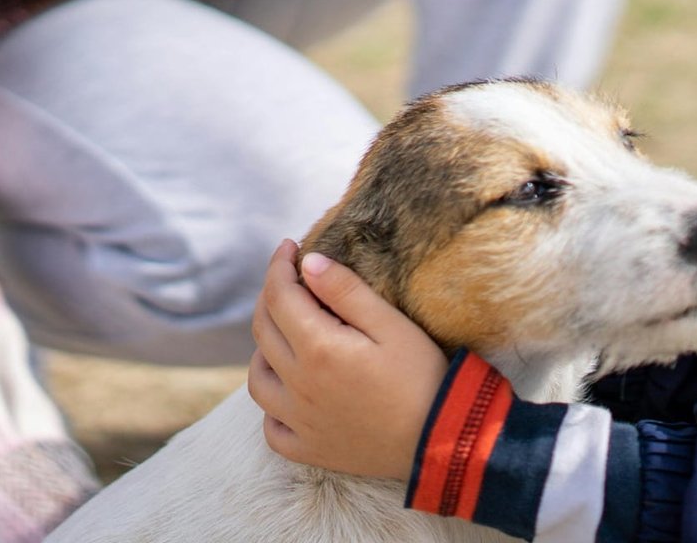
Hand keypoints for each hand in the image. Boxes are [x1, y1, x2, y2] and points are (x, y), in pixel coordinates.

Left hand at [248, 240, 447, 479]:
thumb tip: (310, 262)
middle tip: (289, 279)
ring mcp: (299, 421)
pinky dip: (272, 403)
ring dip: (264, 347)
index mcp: (318, 348)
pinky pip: (271, 426)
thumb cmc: (422, 376)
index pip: (279, 296)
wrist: (439, 439)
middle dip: (270, 296)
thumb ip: (346, 292)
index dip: (279, 266)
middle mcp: (298, 385)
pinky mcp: (308, 449)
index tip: (289, 246)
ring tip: (287, 332)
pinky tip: (290, 390)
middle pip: (263, 330)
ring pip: (257, 377)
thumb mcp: (391, 324)